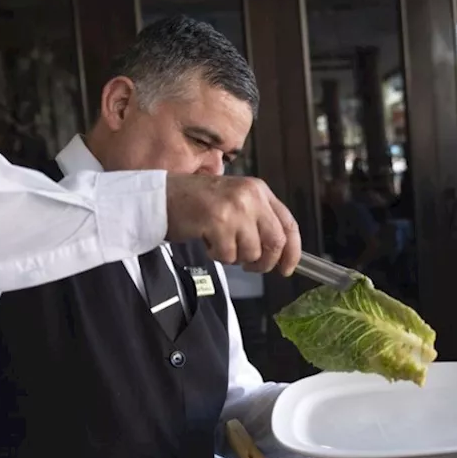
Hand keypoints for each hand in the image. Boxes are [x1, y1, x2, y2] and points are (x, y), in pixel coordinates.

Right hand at [165, 173, 301, 274]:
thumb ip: (258, 221)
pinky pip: (228, 255)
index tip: (287, 267)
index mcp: (259, 190)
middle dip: (265, 262)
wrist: (163, 196)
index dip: (293, 251)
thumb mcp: (236, 202)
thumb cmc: (197, 203)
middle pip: (276, 242)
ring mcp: (235, 207)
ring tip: (220, 243)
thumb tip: (279, 252)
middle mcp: (250, 196)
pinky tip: (208, 241)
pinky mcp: (218, 221)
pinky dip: (218, 256)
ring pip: (252, 252)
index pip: (289, 224)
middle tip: (252, 267)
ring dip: (236, 257)